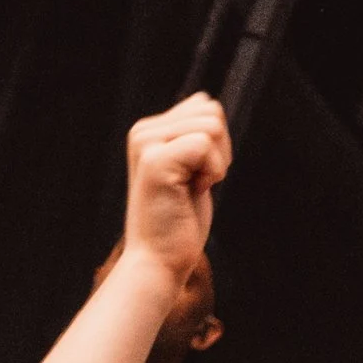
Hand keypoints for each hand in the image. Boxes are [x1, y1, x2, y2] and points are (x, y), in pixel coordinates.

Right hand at [121, 94, 230, 281]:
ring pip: (212, 126)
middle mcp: (142, 131)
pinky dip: (212, 173)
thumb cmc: (177, 224)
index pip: (205, 107)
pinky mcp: (155, 160)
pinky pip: (206, 145)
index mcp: (149, 131)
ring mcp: (146, 143)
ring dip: (216, 164)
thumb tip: (207, 101)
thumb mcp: (191, 171)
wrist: (158, 261)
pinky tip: (192, 192)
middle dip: (219, 152)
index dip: (216, 145)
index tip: (195, 176)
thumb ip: (196, 137)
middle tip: (196, 184)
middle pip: (211, 112)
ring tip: (192, 188)